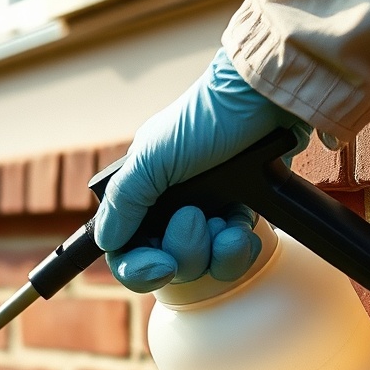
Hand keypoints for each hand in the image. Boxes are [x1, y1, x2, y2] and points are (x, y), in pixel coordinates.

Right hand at [94, 48, 310, 292]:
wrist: (263, 101)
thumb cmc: (204, 119)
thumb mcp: (150, 158)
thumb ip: (122, 203)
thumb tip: (105, 241)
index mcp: (142, 195)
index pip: (127, 252)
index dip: (139, 268)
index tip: (161, 266)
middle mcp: (171, 210)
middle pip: (169, 266)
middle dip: (186, 249)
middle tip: (197, 216)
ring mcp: (207, 215)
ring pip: (204, 267)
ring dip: (215, 250)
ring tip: (225, 219)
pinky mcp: (239, 215)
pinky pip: (234, 257)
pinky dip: (239, 247)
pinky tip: (242, 225)